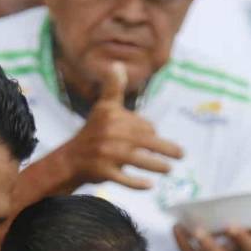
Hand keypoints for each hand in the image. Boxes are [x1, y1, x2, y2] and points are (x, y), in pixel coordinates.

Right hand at [58, 62, 183, 190]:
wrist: (69, 160)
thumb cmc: (92, 133)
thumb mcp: (103, 108)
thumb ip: (113, 88)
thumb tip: (117, 64)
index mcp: (113, 116)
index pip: (143, 125)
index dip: (152, 133)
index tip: (155, 139)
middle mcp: (110, 133)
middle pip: (145, 142)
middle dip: (165, 149)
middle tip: (180, 155)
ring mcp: (106, 153)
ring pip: (138, 160)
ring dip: (156, 165)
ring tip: (169, 169)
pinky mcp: (102, 171)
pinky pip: (123, 178)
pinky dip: (136, 183)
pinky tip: (149, 186)